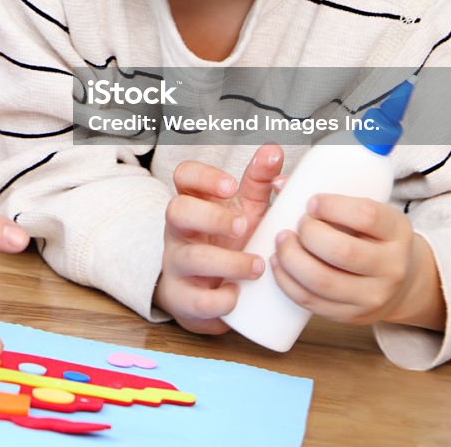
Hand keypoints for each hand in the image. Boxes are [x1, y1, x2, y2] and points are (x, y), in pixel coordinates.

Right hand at [154, 144, 283, 333]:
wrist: (203, 292)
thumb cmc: (225, 242)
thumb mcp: (243, 209)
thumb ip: (258, 181)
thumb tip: (274, 149)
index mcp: (194, 201)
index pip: (184, 176)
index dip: (203, 177)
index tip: (229, 186)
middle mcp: (179, 230)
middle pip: (177, 211)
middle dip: (211, 217)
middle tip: (243, 226)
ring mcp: (177, 263)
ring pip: (190, 257)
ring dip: (228, 262)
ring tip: (257, 265)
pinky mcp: (183, 298)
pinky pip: (196, 300)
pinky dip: (221, 299)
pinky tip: (238, 294)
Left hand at [270, 194, 445, 328]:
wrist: (401, 282)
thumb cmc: (372, 236)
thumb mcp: (365, 211)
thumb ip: (328, 196)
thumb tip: (279, 183)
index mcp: (397, 231)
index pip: (366, 216)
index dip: (332, 206)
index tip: (312, 202)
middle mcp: (391, 266)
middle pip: (342, 251)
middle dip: (309, 234)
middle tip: (299, 225)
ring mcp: (373, 296)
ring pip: (323, 281)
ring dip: (291, 258)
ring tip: (282, 241)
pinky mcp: (352, 316)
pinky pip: (312, 301)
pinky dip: (287, 281)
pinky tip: (279, 264)